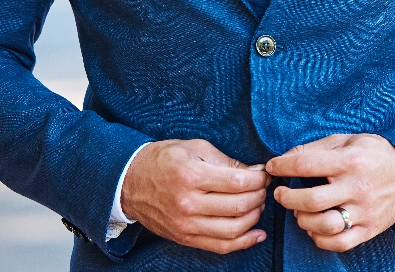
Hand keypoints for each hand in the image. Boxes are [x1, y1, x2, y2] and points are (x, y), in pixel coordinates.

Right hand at [120, 139, 268, 253]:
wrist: (128, 181)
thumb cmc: (162, 159)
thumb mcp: (193, 147)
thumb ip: (225, 161)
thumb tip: (253, 172)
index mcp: (191, 176)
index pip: (238, 182)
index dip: (258, 179)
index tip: (265, 174)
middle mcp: (188, 203)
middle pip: (239, 206)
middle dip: (259, 196)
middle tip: (264, 188)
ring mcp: (185, 224)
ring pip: (232, 229)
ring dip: (254, 217)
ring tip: (258, 205)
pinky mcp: (184, 238)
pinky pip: (219, 246)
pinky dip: (243, 243)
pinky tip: (257, 234)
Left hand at [266, 134, 394, 251]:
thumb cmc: (375, 154)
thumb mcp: (348, 140)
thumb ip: (317, 148)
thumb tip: (287, 156)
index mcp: (351, 161)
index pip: (307, 165)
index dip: (283, 166)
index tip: (272, 167)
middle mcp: (357, 187)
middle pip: (311, 200)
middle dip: (287, 198)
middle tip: (280, 194)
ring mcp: (364, 211)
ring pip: (324, 225)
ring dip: (302, 220)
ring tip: (299, 212)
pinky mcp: (369, 229)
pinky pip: (339, 243)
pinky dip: (320, 238)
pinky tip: (315, 228)